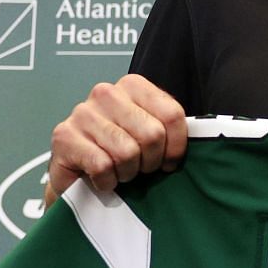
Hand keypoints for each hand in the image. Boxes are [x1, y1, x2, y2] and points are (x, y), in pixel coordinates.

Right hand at [45, 75, 187, 206]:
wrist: (77, 177)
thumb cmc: (119, 155)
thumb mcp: (150, 136)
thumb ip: (170, 130)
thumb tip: (203, 140)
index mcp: (132, 85)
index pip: (172, 114)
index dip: (176, 147)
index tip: (169, 162)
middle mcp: (106, 93)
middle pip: (152, 134)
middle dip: (150, 162)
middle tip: (139, 169)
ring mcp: (82, 113)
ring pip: (127, 152)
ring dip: (127, 173)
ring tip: (119, 172)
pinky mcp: (64, 137)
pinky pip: (103, 166)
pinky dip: (107, 181)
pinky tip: (102, 178)